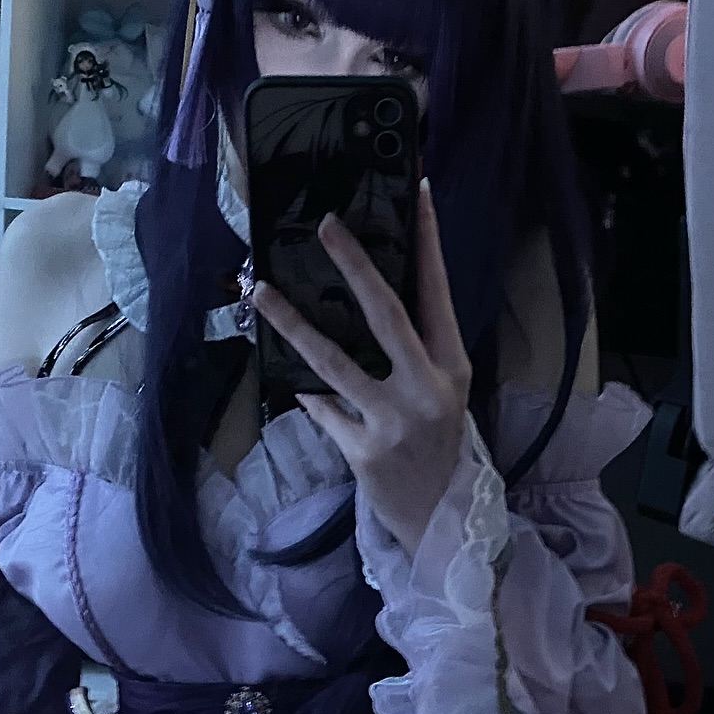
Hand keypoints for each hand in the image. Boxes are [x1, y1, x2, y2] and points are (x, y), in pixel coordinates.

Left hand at [253, 179, 471, 558]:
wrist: (441, 520)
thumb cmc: (438, 446)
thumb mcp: (443, 392)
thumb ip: (417, 349)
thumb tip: (374, 290)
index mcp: (452, 367)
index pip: (439, 292)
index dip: (428, 242)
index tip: (419, 193)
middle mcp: (427, 390)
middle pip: (387, 315)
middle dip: (356, 265)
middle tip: (326, 225)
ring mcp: (393, 422)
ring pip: (335, 362)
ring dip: (293, 323)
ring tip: (261, 292)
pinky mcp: (363, 451)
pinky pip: (322, 409)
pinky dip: (307, 393)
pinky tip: (290, 378)